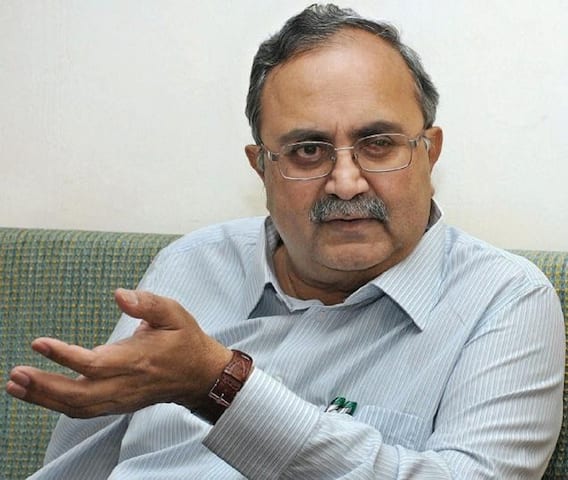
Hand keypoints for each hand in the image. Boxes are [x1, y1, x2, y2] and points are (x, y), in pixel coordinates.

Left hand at [5, 289, 232, 417]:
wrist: (200, 375)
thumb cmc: (185, 341)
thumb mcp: (175, 313)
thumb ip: (148, 303)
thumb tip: (119, 294)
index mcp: (138, 360)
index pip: (95, 364)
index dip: (65, 356)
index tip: (39, 344)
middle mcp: (127, 384)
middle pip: (79, 394)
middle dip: (44, 387)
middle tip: (16, 375)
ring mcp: (122, 399)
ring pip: (77, 407)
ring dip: (44, 399)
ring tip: (16, 386)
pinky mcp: (119, 405)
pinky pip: (84, 411)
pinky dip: (58, 405)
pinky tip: (40, 395)